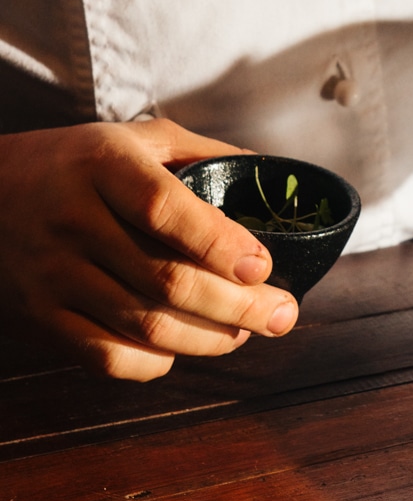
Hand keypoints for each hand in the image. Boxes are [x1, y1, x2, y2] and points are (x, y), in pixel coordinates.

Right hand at [0, 119, 298, 380]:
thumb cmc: (75, 162)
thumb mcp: (134, 137)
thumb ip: (200, 152)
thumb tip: (268, 174)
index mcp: (103, 166)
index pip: (165, 210)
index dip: (220, 243)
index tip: (264, 266)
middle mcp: (74, 221)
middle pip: (165, 280)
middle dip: (238, 305)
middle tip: (283, 314)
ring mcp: (53, 274)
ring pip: (144, 326)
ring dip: (209, 339)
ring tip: (247, 331)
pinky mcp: (41, 317)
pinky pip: (106, 357)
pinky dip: (156, 362)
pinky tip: (186, 348)